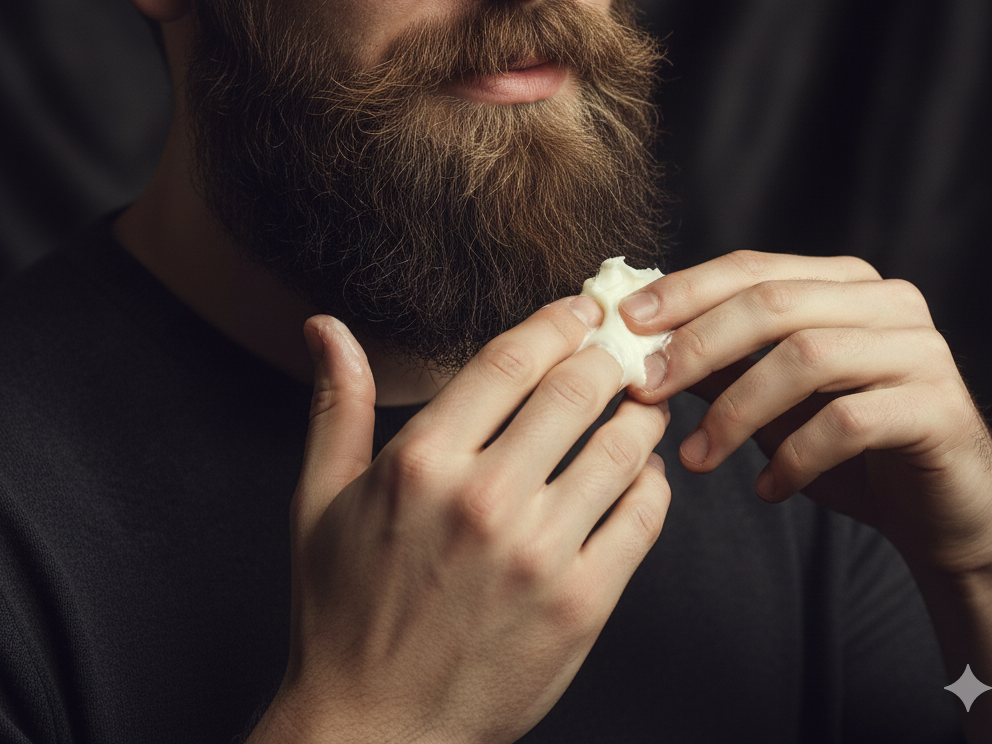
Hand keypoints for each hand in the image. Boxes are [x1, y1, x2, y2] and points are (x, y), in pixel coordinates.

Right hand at [252, 298, 670, 743]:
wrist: (375, 730)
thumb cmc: (343, 611)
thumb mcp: (318, 500)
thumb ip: (336, 405)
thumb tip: (327, 326)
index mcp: (421, 461)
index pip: (511, 359)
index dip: (557, 322)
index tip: (581, 311)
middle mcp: (483, 499)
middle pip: (577, 390)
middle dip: (609, 358)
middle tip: (619, 353)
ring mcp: (537, 554)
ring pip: (622, 448)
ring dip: (640, 416)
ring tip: (639, 408)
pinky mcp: (580, 605)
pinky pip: (643, 518)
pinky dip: (653, 483)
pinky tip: (641, 475)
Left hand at [620, 250, 991, 576]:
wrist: (943, 511)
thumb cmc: (845, 448)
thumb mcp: (770, 398)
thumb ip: (719, 364)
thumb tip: (637, 344)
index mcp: (841, 282)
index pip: (750, 268)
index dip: (684, 292)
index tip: (624, 323)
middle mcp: (885, 301)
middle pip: (772, 303)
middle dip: (697, 345)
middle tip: (645, 389)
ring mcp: (918, 349)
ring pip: (806, 358)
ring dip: (737, 411)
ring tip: (697, 458)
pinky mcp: (939, 406)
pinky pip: (849, 423)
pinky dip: (795, 458)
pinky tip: (768, 489)